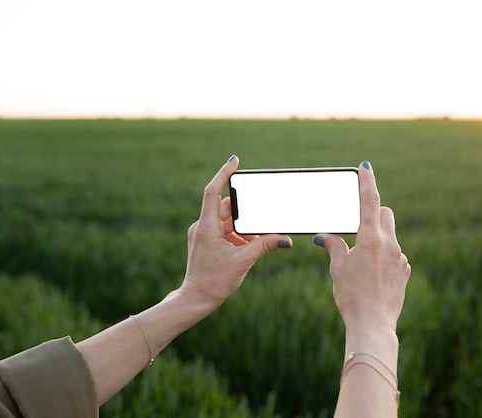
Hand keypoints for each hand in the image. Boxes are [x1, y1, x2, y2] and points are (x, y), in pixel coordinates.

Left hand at [177, 156, 291, 309]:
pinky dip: (238, 234)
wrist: (195, 299)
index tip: (235, 161)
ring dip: (244, 227)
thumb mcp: (243, 262)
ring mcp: (203, 233)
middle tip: (262, 214)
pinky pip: (224, 229)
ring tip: (256, 240)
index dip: (224, 174)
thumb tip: (285, 239)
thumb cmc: (214, 282)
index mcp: (207, 227)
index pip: (213, 192)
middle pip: (227, 208)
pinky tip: (249, 245)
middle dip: (247, 212)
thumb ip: (264, 246)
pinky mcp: (206, 240)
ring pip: (228, 220)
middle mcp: (202, 226)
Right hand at [315, 161, 410, 334]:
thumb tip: (326, 236)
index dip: (367, 181)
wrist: (373, 325)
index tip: (366, 167)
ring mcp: (400, 258)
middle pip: (385, 214)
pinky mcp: (405, 270)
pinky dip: (384, 256)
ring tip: (362, 262)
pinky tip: (373, 275)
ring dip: (377, 239)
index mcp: (371, 239)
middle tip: (357, 229)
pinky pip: (395, 254)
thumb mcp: (338, 268)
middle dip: (373, 215)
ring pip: (390, 236)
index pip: (370, 201)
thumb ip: (334, 246)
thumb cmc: (351, 296)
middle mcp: (390, 244)